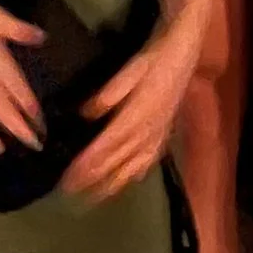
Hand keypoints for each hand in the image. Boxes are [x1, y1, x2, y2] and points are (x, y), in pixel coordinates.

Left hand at [62, 22, 202, 201]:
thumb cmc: (153, 59)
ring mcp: (156, 136)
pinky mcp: (164, 134)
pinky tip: (130, 181)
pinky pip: (149, 160)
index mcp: (136, 116)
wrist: (183, 54)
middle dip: (92, 179)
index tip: (69, 178)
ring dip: (112, 184)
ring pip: (132, 166)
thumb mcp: (130, 70)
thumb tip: (85, 114)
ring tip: (94, 198)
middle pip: (116, 161)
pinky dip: (137, 173)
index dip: (87, 165)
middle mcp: (146, 132)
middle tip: (70, 192)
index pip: (106, 147)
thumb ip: (109, 94)